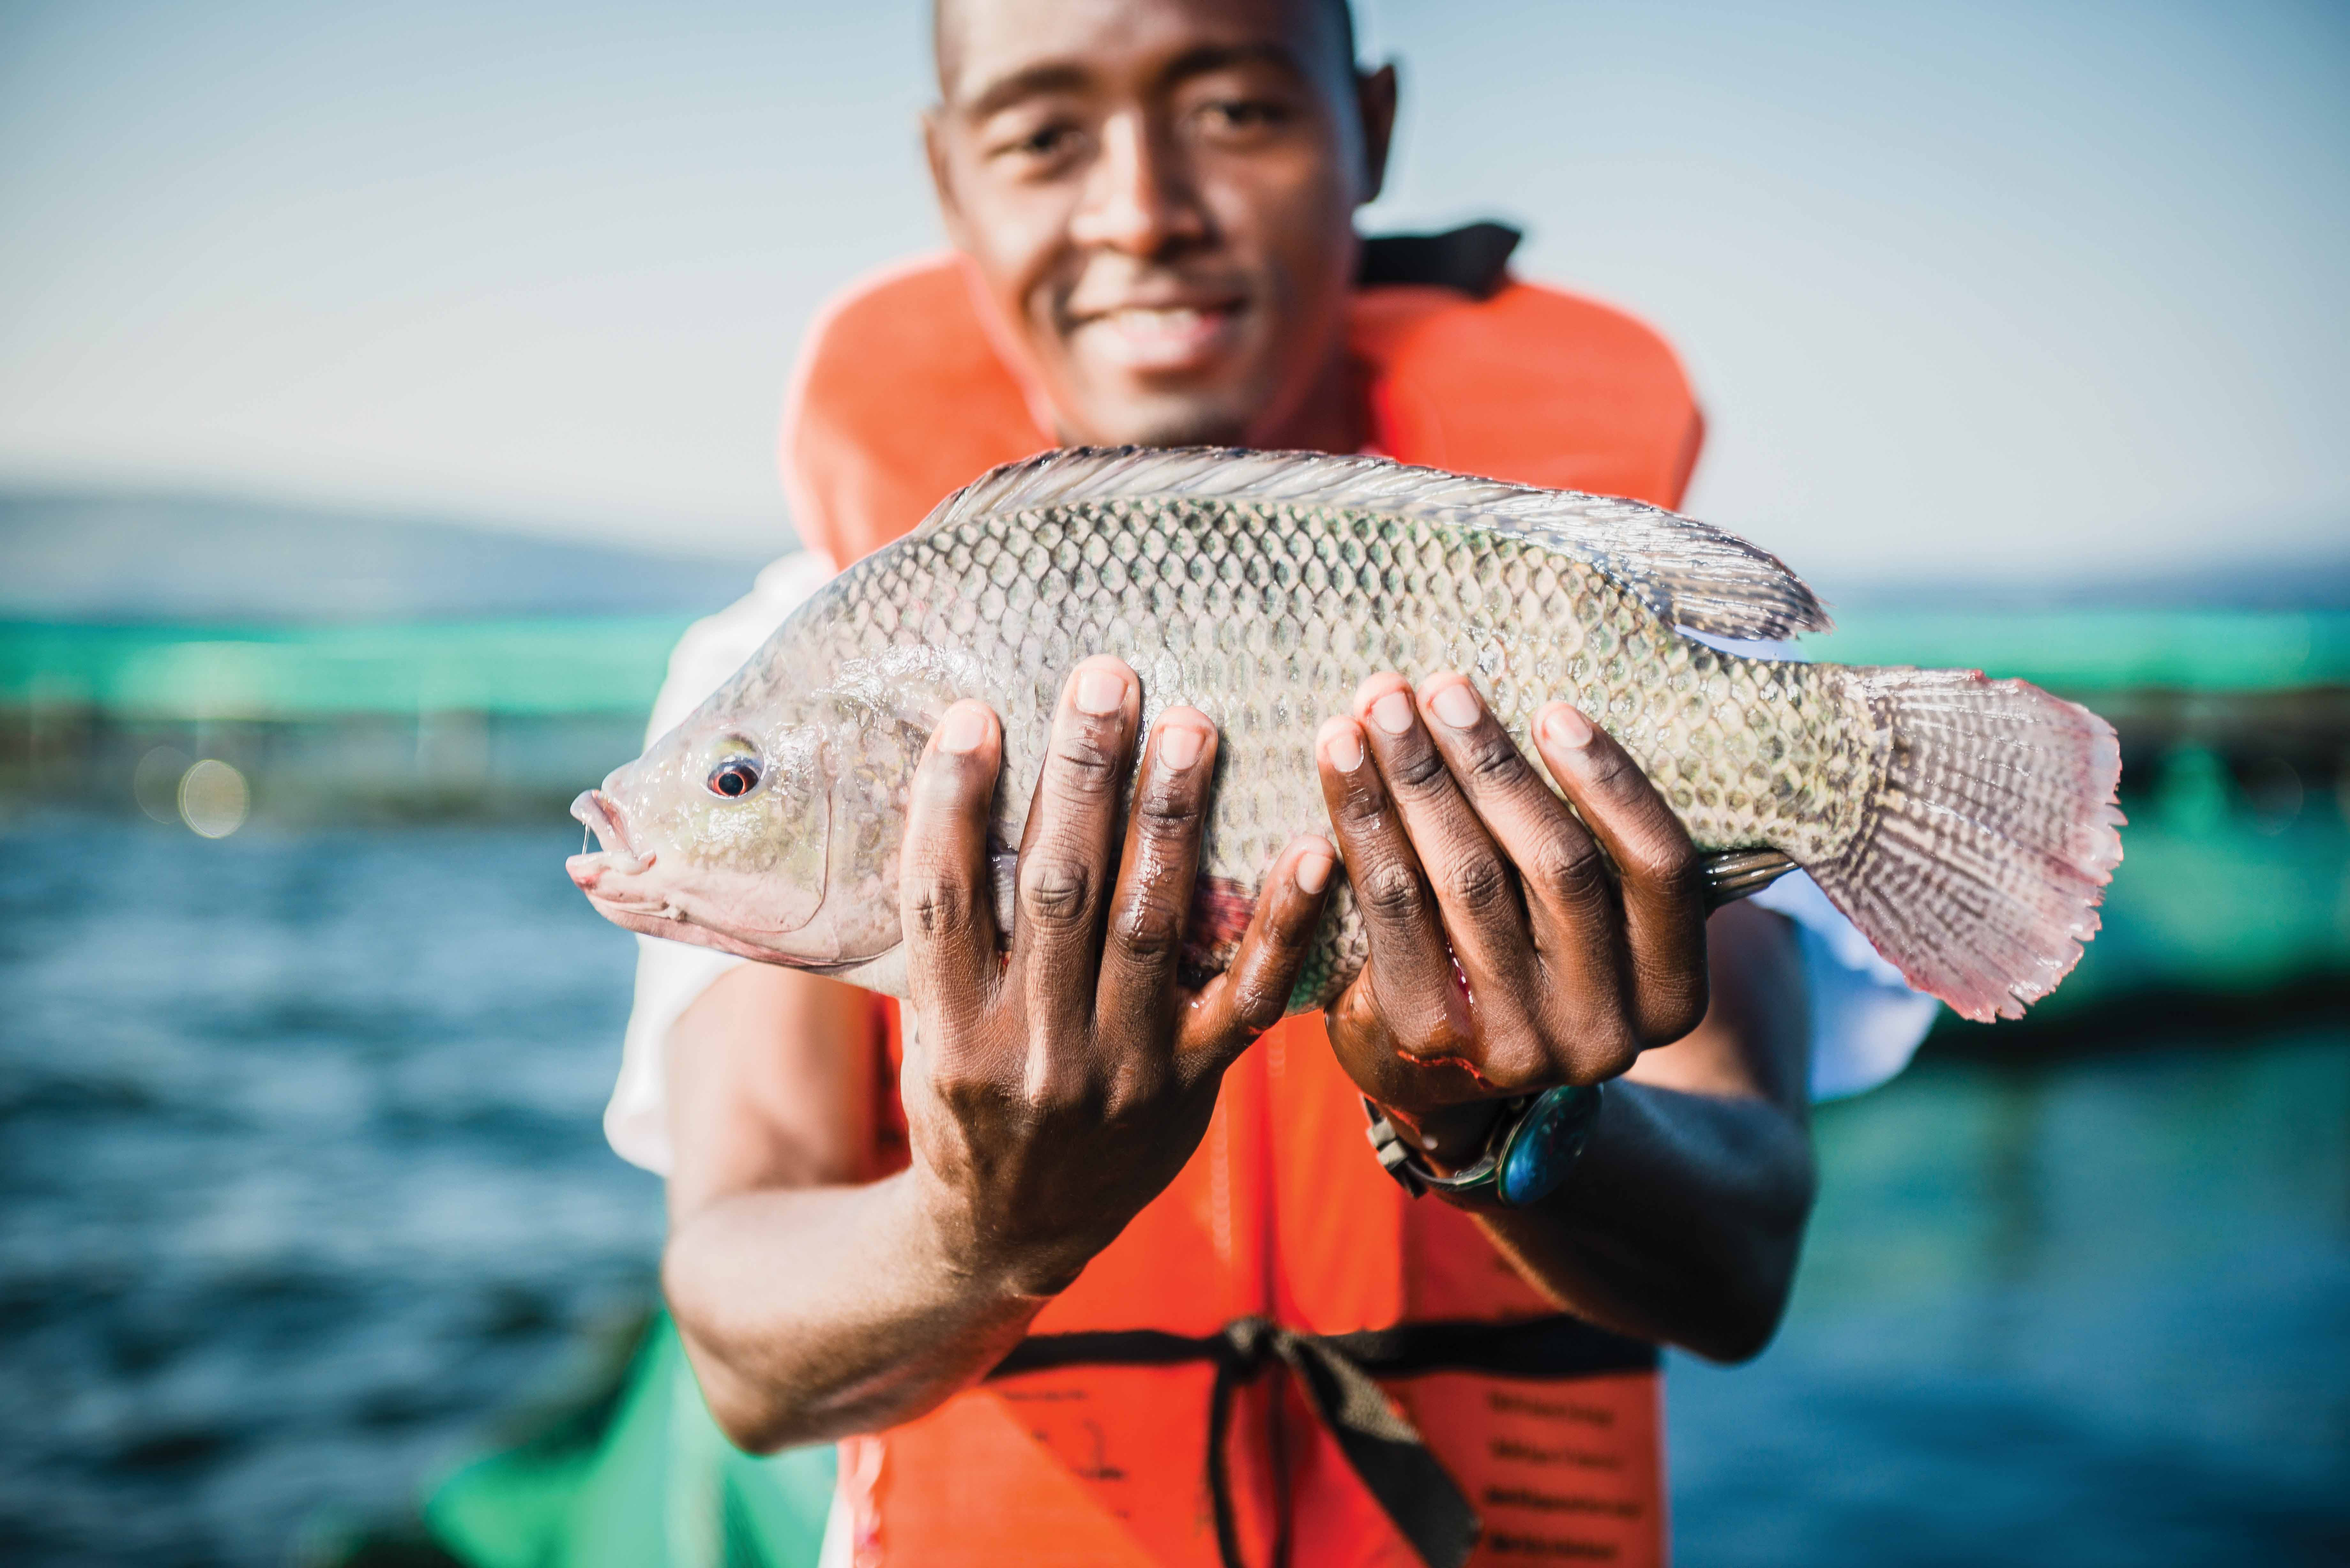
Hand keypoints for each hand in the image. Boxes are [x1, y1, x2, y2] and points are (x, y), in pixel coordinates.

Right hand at [898, 655, 1334, 1296]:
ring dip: (1170, 818)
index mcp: (952, 1034)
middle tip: (1107, 677)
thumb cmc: (964, 1102)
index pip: (944, 900)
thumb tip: (948, 785)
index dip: (953, 805)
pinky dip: (1284, 925)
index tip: (973, 713)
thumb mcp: (926, 1028)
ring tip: (1192, 724)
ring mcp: (1121, 1072)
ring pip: (1148, 926)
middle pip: (1057, 891)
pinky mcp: (1193, 1087)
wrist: (1011, 1234)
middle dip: (1082, 777)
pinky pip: (1245, 999)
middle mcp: (1033, 1052)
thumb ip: (944, 932)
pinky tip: (1312, 848)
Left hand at [1313, 671, 1707, 1164]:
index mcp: (1670, 995)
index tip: (1555, 709)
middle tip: (1441, 687)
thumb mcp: (1594, 925)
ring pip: (1467, 878)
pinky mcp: (1427, 1038)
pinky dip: (1365, 825)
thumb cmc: (1528, 962)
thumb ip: (1602, 850)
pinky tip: (1342, 763)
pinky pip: (1393, 909)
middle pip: (1555, 864)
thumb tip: (1563, 712)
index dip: (1611, 782)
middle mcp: (1605, 1032)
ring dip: (1416, 778)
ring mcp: (1517, 1044)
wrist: (1447, 1084)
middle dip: (1492, 763)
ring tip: (1381, 706)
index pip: (1660, 869)